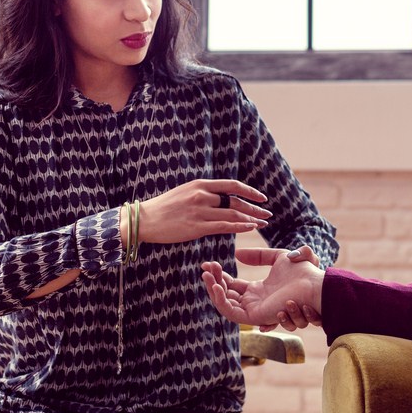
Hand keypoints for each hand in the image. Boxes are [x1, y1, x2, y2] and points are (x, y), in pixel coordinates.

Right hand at [137, 179, 270, 244]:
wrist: (144, 219)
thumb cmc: (165, 208)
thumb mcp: (186, 192)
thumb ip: (204, 194)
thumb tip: (223, 198)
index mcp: (200, 184)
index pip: (232, 185)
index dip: (250, 191)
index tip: (262, 197)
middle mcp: (202, 195)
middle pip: (236, 200)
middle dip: (255, 208)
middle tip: (267, 214)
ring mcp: (200, 211)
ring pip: (233, 213)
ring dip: (251, 219)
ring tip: (262, 223)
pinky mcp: (197, 227)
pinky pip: (224, 226)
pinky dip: (240, 226)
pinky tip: (251, 228)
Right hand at [202, 246, 324, 330]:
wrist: (313, 283)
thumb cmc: (302, 272)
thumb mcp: (278, 257)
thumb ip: (258, 256)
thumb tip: (237, 255)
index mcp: (258, 291)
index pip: (232, 285)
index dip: (219, 275)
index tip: (209, 263)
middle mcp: (254, 302)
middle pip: (226, 294)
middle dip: (213, 280)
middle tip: (205, 267)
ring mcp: (253, 310)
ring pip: (225, 303)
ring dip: (213, 289)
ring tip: (207, 274)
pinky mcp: (255, 316)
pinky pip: (231, 312)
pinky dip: (220, 301)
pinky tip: (216, 286)